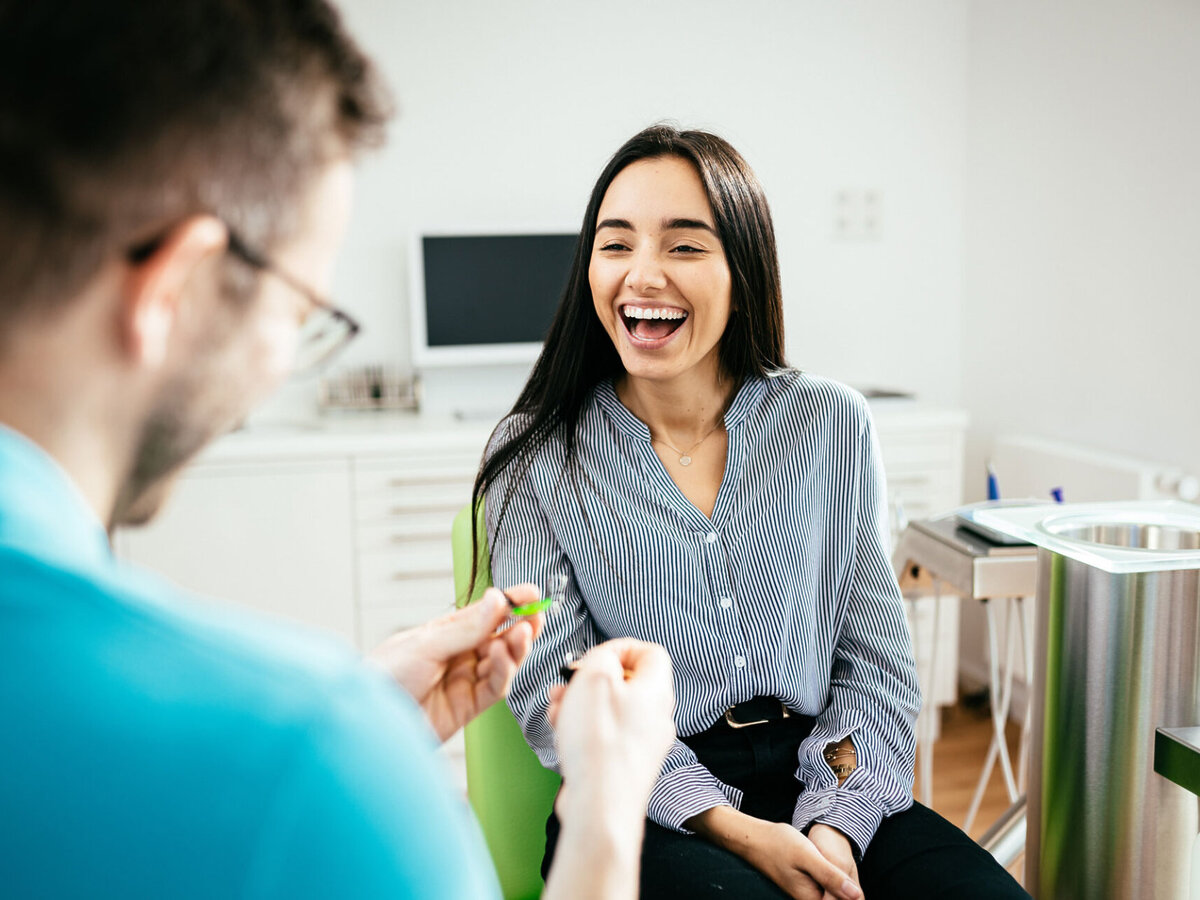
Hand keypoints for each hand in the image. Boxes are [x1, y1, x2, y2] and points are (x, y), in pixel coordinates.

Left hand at [366, 584, 542, 741]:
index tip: (530, 592)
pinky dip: (504, 671)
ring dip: (514, 648)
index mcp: (444, 633)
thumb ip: (465, 628)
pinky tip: (502, 656)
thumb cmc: (383, 678)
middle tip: (536, 615)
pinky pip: (494, 688)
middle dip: (520, 626)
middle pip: (498, 637)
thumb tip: (496, 600)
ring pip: (501, 662)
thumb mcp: (425, 645)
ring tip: (521, 634)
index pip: (483, 613)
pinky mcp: (468, 708)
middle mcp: (457, 655)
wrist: (369, 725)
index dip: (509, 603)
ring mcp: (464, 681)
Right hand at [547, 638, 675, 823]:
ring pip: (609, 711)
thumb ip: (602, 656)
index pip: (650, 652)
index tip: (594, 656)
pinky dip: (582, 731)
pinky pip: (604, 737)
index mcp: (657, 691)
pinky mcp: (624, 766)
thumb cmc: (600, 742)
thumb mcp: (595, 678)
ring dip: (579, 705)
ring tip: (557, 711)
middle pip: (624, 683)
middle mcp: (656, 718)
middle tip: (565, 685)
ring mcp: (642, 745)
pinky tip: (563, 736)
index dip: (620, 648)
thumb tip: (603, 660)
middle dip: (588, 680)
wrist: (600, 806)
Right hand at [687, 807, 861, 899]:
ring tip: (822, 860)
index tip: (845, 875)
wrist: (753, 837)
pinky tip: (822, 861)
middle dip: (844, 885)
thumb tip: (857, 895)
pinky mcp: (804, 885)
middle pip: (837, 898)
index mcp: (811, 899)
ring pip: (831, 893)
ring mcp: (806, 894)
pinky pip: (824, 887)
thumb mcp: (807, 856)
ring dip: (837, 881)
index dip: (852, 893)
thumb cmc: (778, 844)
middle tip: (826, 861)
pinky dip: (829, 877)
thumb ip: (831, 876)